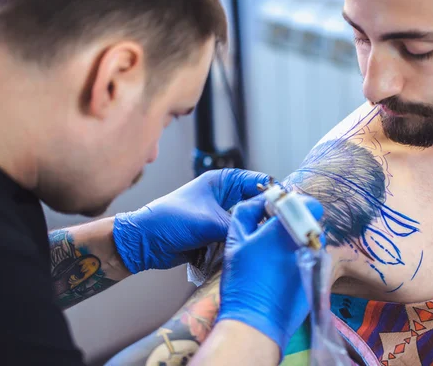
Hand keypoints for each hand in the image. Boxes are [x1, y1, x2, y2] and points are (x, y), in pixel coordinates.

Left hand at [113, 168, 269, 273]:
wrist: (143, 243)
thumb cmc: (169, 221)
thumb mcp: (208, 222)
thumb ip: (237, 226)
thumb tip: (262, 233)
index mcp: (223, 181)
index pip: (258, 182)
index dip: (274, 194)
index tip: (289, 209)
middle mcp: (225, 196)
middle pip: (257, 203)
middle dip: (268, 215)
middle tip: (284, 228)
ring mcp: (222, 215)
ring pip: (249, 222)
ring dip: (256, 231)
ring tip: (271, 241)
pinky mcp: (217, 233)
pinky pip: (238, 236)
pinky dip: (245, 242)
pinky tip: (256, 250)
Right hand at [216, 194, 323, 356]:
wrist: (256, 321)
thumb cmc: (243, 280)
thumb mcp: (235, 240)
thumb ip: (247, 212)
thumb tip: (261, 200)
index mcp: (288, 229)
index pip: (310, 205)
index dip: (296, 206)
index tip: (280, 214)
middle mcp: (308, 242)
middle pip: (311, 223)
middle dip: (296, 225)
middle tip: (274, 235)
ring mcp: (317, 261)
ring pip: (313, 241)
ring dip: (300, 242)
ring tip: (278, 256)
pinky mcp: (319, 278)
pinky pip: (314, 259)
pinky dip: (303, 259)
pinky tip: (284, 272)